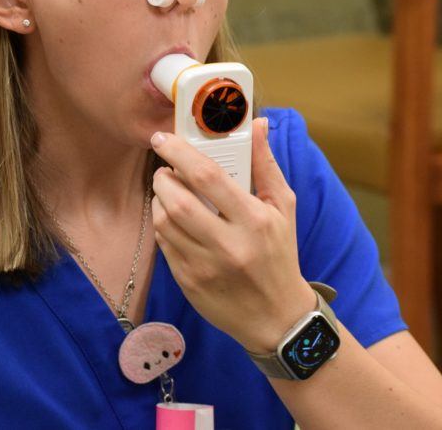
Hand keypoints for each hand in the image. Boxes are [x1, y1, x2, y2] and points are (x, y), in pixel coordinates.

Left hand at [149, 117, 314, 352]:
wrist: (276, 318)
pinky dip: (163, 225)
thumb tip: (258, 124)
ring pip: (164, 222)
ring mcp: (206, 266)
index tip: (163, 138)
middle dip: (163, 177)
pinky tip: (173, 219)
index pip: (208, 176)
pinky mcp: (189, 283)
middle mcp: (230, 244)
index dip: (180, 153)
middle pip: (178, 201)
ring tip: (168, 192)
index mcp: (255, 220)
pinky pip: (164, 244)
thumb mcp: (282, 207)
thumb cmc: (280, 255)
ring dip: (159, 200)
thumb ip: (265, 164)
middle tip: (165, 170)